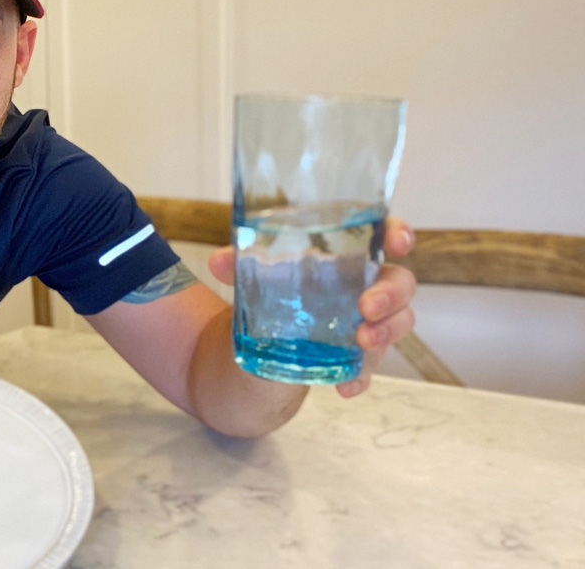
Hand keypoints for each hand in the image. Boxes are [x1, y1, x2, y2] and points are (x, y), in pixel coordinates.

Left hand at [207, 216, 417, 397]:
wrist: (268, 331)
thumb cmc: (278, 285)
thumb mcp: (256, 272)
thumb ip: (240, 264)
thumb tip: (220, 263)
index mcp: (348, 254)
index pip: (384, 236)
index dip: (398, 234)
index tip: (397, 241)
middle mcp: (367, 284)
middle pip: (400, 282)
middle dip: (390, 294)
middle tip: (366, 307)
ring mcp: (368, 321)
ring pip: (398, 322)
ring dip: (386, 333)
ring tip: (362, 342)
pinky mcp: (359, 354)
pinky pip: (371, 366)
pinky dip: (361, 376)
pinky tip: (345, 386)